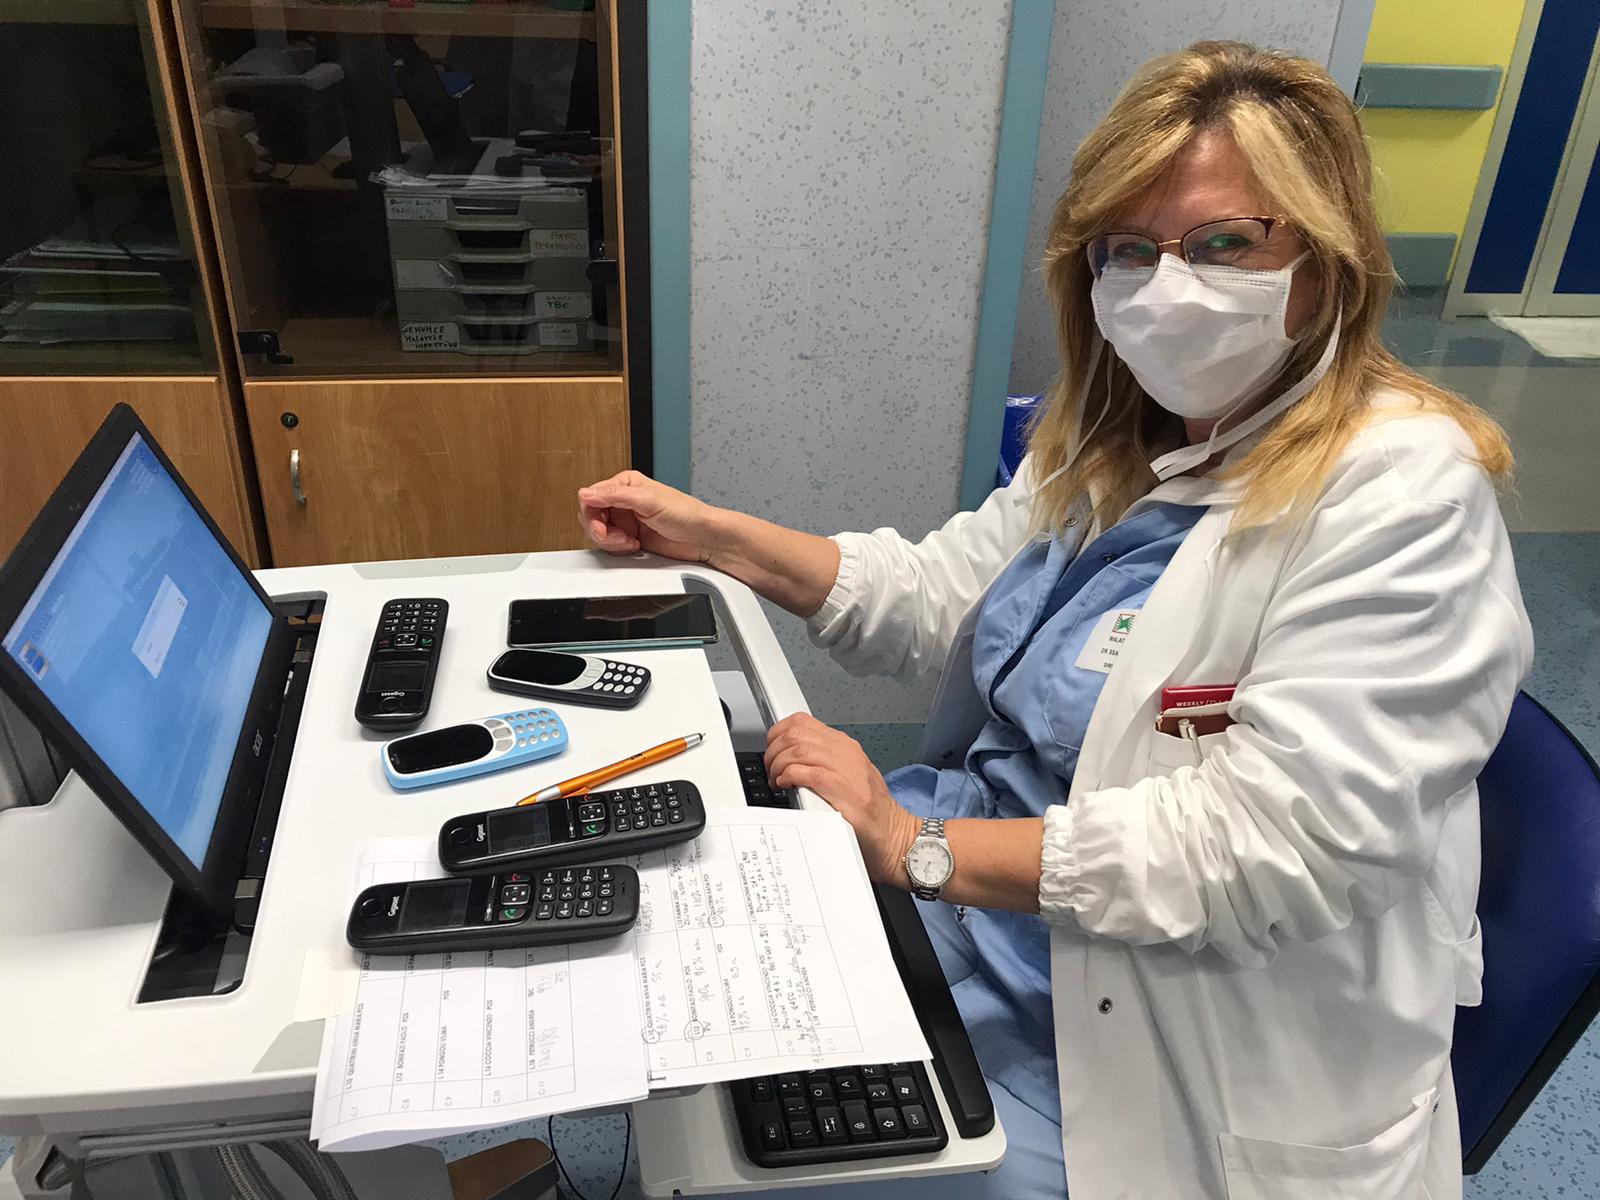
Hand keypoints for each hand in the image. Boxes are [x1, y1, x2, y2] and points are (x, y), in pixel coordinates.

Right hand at [577, 471, 722, 562]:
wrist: (703, 538)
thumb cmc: (687, 514)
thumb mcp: (649, 501)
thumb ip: (616, 496)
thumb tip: (586, 493)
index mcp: (626, 484)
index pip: (592, 496)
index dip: (592, 514)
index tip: (601, 527)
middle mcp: (624, 501)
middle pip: (592, 517)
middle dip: (602, 531)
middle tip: (619, 537)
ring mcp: (626, 521)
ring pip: (599, 533)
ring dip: (611, 542)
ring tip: (630, 541)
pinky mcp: (630, 538)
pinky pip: (611, 546)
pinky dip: (618, 549)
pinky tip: (634, 546)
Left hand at [765, 714, 921, 884]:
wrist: (897, 836)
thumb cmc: (873, 813)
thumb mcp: (849, 777)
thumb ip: (824, 763)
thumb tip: (790, 759)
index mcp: (846, 748)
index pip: (802, 722)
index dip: (777, 734)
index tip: (771, 750)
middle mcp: (848, 755)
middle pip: (797, 733)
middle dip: (774, 751)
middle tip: (771, 769)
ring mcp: (849, 772)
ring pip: (800, 750)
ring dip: (779, 765)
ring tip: (777, 780)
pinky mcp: (847, 793)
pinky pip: (810, 773)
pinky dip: (791, 776)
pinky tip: (787, 785)